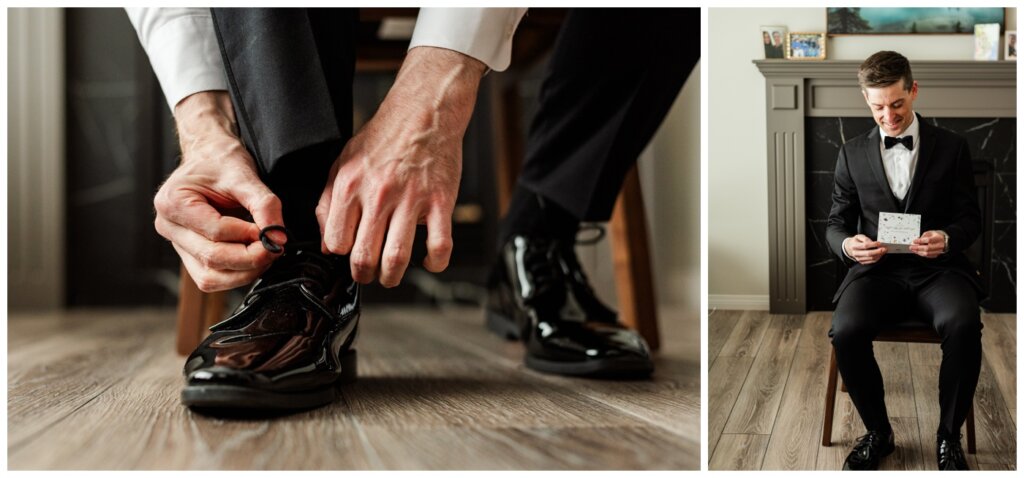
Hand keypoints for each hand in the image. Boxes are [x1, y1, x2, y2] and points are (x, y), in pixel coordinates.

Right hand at [153, 91, 286, 291]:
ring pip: (209, 277)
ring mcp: (176, 244)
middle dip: (250, 258)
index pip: (216, 231)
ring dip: (244, 272)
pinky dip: (236, 275)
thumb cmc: (221, 161)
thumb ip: (264, 205)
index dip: (249, 236)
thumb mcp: (245, 175)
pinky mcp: (189, 255)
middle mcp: (168, 226)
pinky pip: (211, 277)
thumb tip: (278, 237)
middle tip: (276, 248)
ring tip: (266, 254)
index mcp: (172, 202)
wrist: (210, 156)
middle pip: (211, 258)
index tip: (273, 233)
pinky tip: (253, 260)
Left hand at [317, 47, 485, 286]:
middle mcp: (379, 195)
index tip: (349, 256)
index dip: (341, 256)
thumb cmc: (384, 138)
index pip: (336, 243)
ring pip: (397, 258)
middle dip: (364, 275)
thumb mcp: (343, 163)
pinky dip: (435, 263)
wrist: (423, 112)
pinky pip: (439, 245)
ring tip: (391, 275)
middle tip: (368, 274)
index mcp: (351, 186)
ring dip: (392, 277)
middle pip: (364, 257)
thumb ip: (329, 203)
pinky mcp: (440, 201)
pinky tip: (429, 261)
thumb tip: (327, 242)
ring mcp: (411, 200)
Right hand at [844, 234, 887, 264]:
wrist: (850, 247)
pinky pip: (871, 261)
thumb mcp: (859, 236)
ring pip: (871, 258)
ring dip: (879, 255)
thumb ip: (865, 238)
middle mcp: (856, 253)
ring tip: (884, 251)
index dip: (873, 244)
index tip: (879, 243)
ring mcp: (859, 258)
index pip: (865, 246)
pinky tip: (880, 255)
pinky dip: (877, 258)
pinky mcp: (862, 262)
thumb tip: (872, 242)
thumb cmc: (856, 241)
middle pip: (868, 253)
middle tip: (884, 249)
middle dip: (878, 251)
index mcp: (854, 246)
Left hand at [910, 230, 945, 258]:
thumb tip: (917, 241)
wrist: (944, 240)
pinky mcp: (936, 254)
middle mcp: (939, 245)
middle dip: (917, 248)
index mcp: (938, 238)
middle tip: (911, 247)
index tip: (914, 241)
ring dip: (918, 252)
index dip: (920, 241)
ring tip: (913, 250)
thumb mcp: (930, 232)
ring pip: (927, 253)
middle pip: (927, 248)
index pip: (928, 240)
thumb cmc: (936, 236)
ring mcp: (938, 251)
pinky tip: (917, 252)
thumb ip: (923, 236)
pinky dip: (921, 254)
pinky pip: (928, 256)